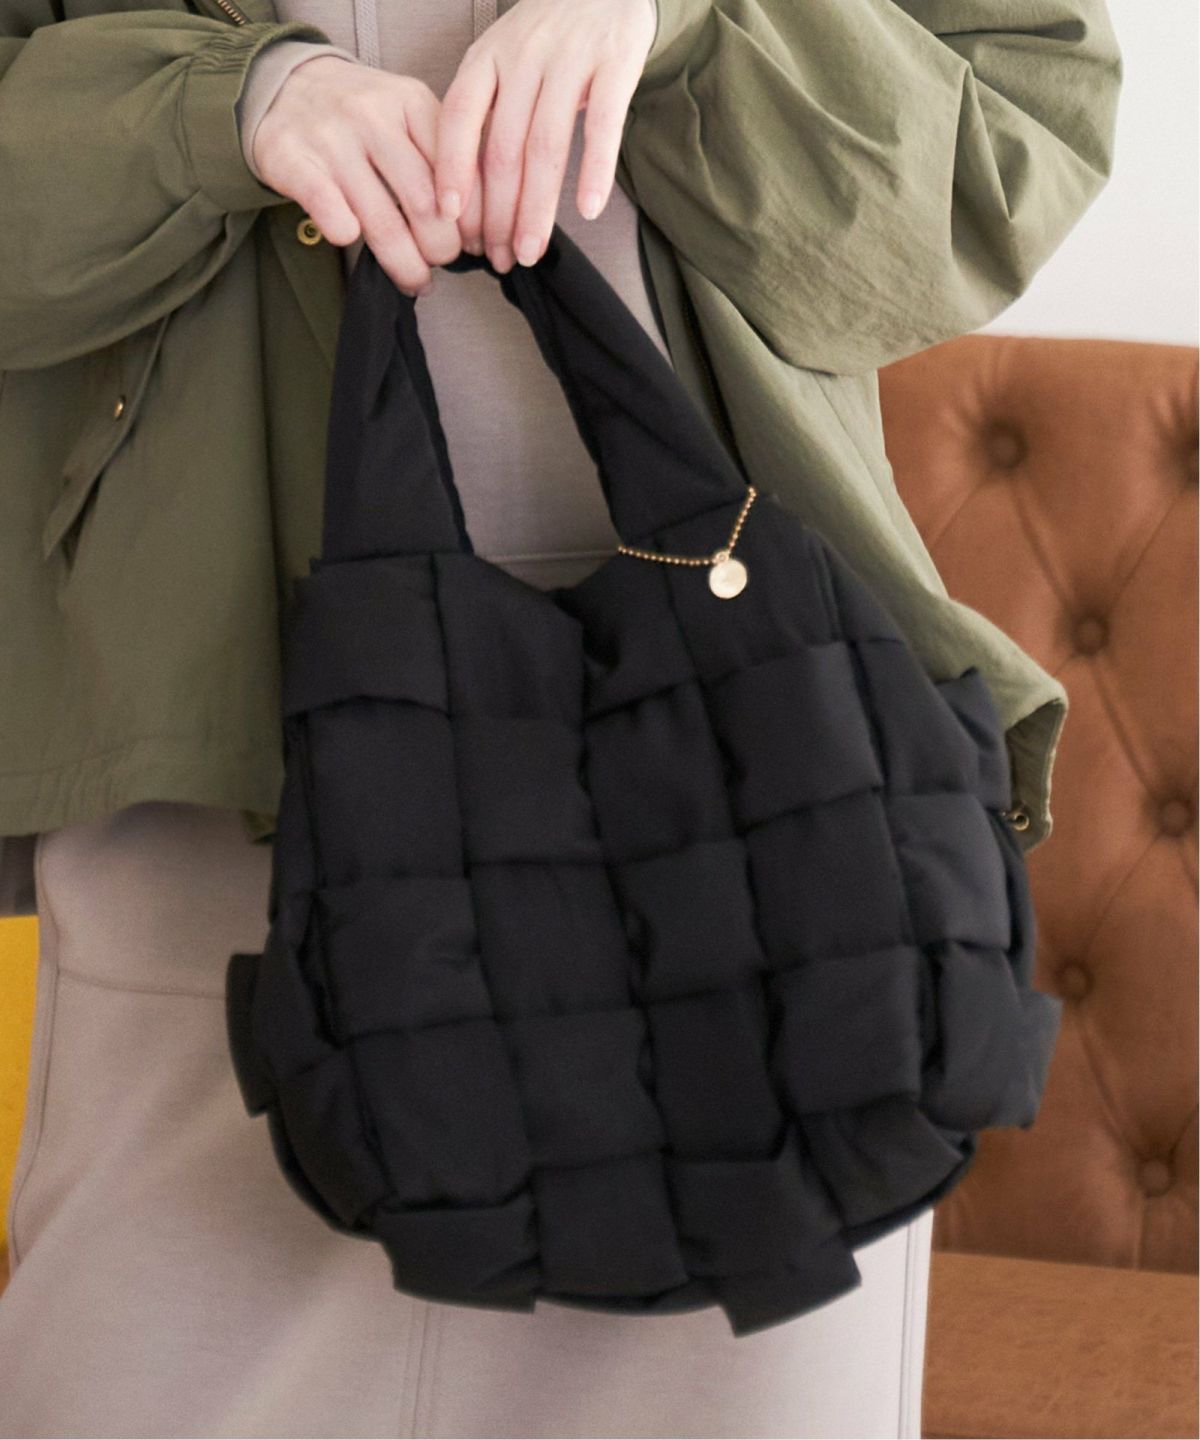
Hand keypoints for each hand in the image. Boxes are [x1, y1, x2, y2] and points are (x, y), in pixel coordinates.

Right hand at [250, 56, 463, 295]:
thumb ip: (442, 157)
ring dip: (405, 265)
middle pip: (426, 205)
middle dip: (442, 249)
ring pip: (383, 224)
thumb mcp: (407, 115)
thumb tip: (480, 229)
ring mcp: (331, 139)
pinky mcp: (292, 160)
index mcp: (412, 102)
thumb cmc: (361, 117)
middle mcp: (373, 116)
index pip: (458, 174)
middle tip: (441, 262)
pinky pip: (332, 216)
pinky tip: (355, 244)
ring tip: (415, 280)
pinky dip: (348, 237)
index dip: (471, 223)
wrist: (284, 85)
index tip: (474, 245)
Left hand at [434, 0, 656, 271]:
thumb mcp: (502, 59)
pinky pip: (604, 126)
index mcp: (487, 57)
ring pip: (546, 146)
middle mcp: (523, 57)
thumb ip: (486, 112)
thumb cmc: (548, 36)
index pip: (457, 118)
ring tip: (531, 251)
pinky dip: (596, 171)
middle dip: (497, 212)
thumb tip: (465, 192)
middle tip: (497, 257)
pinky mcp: (615, 65)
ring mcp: (570, 60)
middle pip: (503, 148)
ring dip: (537, 208)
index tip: (445, 216)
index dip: (450, 169)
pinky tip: (588, 210)